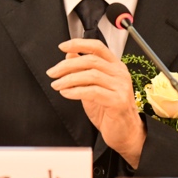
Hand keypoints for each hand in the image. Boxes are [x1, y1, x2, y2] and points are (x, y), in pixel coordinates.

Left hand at [46, 38, 145, 167]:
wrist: (124, 133)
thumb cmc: (109, 111)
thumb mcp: (93, 87)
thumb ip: (83, 71)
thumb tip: (70, 55)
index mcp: (115, 66)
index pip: (97, 47)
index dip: (79, 44)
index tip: (63, 46)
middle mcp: (120, 74)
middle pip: (91, 60)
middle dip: (67, 65)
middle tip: (53, 72)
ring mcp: (120, 87)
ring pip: (91, 75)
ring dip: (69, 79)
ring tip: (57, 84)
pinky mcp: (117, 101)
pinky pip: (93, 91)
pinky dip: (76, 91)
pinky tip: (66, 93)